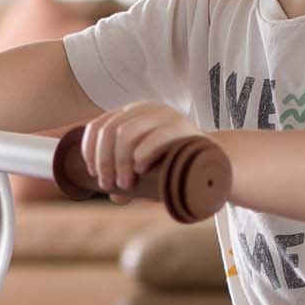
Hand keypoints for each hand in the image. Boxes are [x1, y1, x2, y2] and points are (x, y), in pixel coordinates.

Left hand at [81, 101, 201, 197]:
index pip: (99, 125)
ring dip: (119, 163)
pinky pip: (154, 137)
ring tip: (125, 184)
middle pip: (109, 131)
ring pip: (125, 133)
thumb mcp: (146, 169)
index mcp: (132, 114)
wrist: (214, 160)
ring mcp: (164, 114)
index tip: (92, 173)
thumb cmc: (175, 164)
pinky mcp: (181, 126)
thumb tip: (114, 195)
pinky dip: (141, 156)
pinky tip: (141, 170)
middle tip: (109, 185)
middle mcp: (145, 109)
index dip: (90, 150)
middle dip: (104, 161)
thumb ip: (129, 179)